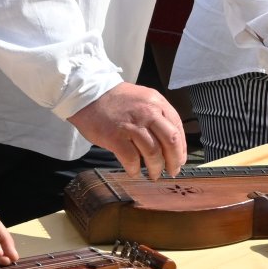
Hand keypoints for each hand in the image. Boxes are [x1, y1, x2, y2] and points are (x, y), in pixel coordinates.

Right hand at [68, 83, 186, 178]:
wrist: (87, 94)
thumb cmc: (114, 99)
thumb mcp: (141, 98)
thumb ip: (156, 114)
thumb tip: (168, 142)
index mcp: (156, 102)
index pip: (177, 128)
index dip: (181, 148)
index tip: (179, 159)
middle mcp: (147, 112)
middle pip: (170, 142)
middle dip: (174, 161)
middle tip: (172, 171)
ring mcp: (131, 125)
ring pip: (153, 153)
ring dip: (156, 168)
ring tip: (154, 174)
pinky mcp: (115, 137)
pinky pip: (131, 159)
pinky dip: (135, 169)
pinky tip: (135, 172)